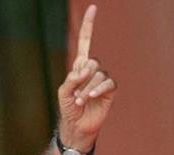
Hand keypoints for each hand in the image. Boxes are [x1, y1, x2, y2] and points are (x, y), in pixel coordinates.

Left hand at [57, 5, 116, 148]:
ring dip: (86, 90)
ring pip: (98, 74)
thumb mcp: (63, 92)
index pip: (85, 42)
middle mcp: (92, 70)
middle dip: (81, 79)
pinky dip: (97, 90)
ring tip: (80, 101)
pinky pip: (107, 83)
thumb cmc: (68, 108)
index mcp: (79, 66)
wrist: (76, 125)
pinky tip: (90, 98)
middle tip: (75, 94)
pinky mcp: (110, 90)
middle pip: (91, 62)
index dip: (88, 26)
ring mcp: (102, 79)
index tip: (93, 8)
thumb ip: (71, 79)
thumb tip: (85, 69)